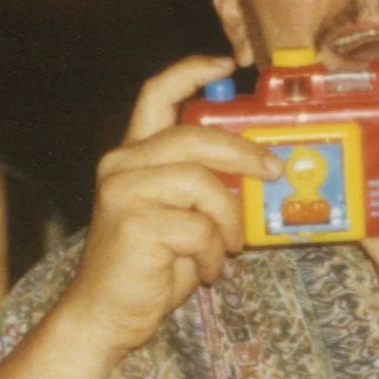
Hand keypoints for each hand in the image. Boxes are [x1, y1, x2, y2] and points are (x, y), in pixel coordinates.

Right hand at [59, 54, 256, 364]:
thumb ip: (205, 186)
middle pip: (194, 136)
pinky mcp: (134, 223)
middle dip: (243, 152)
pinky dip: (212, 253)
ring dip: (227, 221)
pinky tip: (204, 272)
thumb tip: (261, 169)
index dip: (191, 71)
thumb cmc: (149, 267)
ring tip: (228, 249)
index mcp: (133, 155)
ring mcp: (124, 192)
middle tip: (272, 171)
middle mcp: (122, 164)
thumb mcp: (181, 216)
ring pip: (202, 184)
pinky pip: (198, 228)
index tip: (227, 63)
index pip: (156, 94)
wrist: (106, 314)